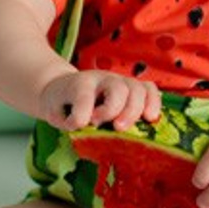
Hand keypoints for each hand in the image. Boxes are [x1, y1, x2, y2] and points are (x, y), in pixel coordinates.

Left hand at [39, 71, 161, 132]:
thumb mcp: (53, 112)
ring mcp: (118, 81)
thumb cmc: (61, 103)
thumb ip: (68, 120)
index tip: (82, 124)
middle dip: (116, 110)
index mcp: (79, 83)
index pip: (83, 93)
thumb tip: (86, 125)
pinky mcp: (131, 88)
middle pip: (118, 88)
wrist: (63, 88)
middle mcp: (102, 78)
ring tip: (126, 127)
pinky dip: (154, 103)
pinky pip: (149, 89)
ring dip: (136, 110)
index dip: (83, 111)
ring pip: (137, 89)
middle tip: (112, 128)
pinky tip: (150, 119)